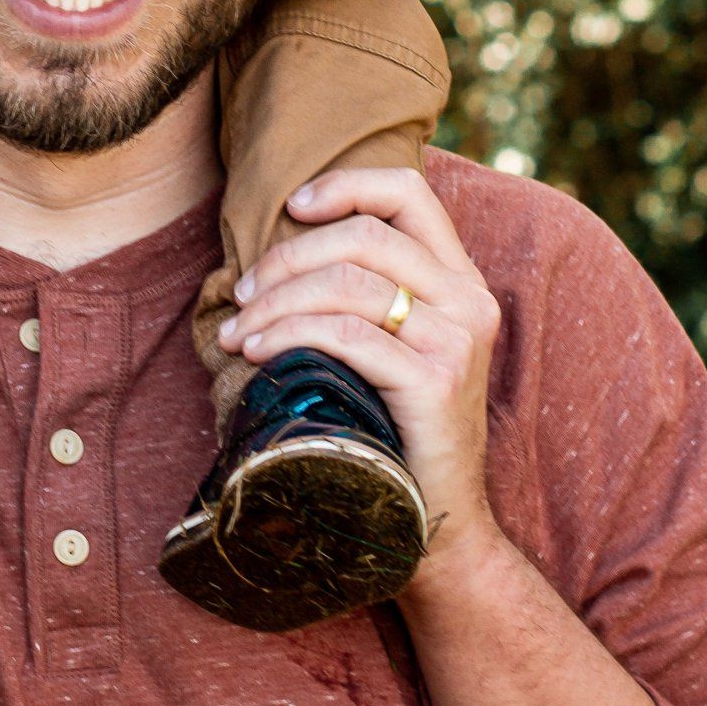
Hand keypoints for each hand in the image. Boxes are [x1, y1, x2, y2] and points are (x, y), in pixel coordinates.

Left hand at [217, 166, 500, 567]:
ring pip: (347, 283)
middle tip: (242, 292)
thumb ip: (367, 294)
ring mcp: (456, 339)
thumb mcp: (395, 347)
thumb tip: (279, 257)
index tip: (292, 204)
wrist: (435, 520)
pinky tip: (256, 353)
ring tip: (238, 331)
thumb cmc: (394, 428)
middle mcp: (468, 300)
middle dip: (287, 258)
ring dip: (276, 302)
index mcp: (461, 279)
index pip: (409, 192)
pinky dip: (288, 335)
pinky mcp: (435, 381)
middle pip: (364, 236)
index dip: (346, 185)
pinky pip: (345, 334)